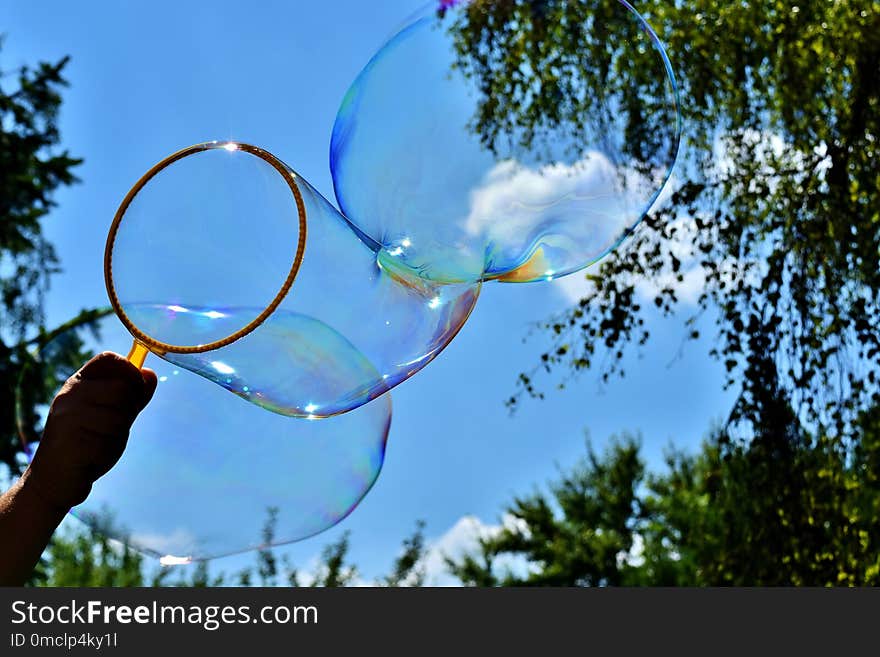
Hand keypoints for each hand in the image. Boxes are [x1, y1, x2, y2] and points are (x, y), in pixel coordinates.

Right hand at [24, 351, 157, 510]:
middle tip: (111, 428)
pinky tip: (91, 456)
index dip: (129, 370)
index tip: (131, 390)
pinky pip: (110, 438)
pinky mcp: (73, 439)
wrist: (52, 480)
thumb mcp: (110, 415)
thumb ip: (131, 397)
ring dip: (119, 433)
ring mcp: (69, 416)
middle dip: (130, 409)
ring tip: (98, 442)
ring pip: (121, 414)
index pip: (108, 359)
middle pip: (124, 387)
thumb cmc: (85, 443)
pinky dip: (108, 450)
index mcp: (78, 385)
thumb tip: (150, 373)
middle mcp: (71, 395)